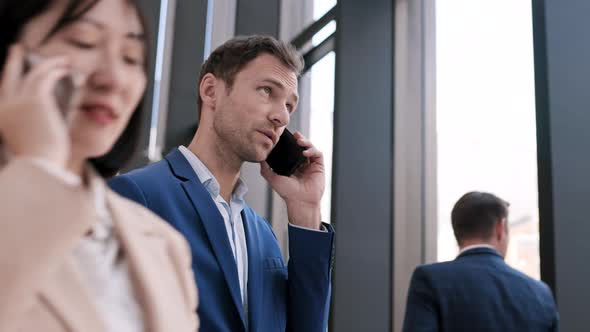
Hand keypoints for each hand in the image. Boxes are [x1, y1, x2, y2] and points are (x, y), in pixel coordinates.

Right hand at [0, 44, 70, 166]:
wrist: (40, 165)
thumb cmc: (41, 159)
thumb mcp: (31, 139)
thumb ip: (33, 123)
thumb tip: (48, 115)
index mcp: (2, 117)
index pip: (4, 92)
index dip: (9, 77)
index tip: (14, 68)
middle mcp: (6, 106)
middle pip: (9, 76)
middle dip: (14, 61)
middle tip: (17, 49)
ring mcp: (19, 102)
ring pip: (33, 74)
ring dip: (49, 64)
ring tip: (62, 59)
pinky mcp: (36, 100)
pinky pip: (46, 77)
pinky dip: (56, 70)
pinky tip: (66, 68)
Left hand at [261, 131, 323, 228]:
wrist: (300, 201)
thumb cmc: (287, 193)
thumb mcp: (272, 178)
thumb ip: (265, 168)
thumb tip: (260, 158)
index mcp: (292, 165)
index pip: (291, 149)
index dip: (289, 142)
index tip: (284, 137)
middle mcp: (302, 163)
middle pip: (302, 146)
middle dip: (299, 138)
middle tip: (295, 135)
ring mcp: (311, 164)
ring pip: (310, 147)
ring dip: (306, 142)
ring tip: (300, 141)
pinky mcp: (319, 166)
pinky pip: (318, 154)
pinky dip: (312, 150)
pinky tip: (305, 152)